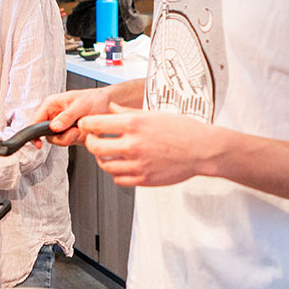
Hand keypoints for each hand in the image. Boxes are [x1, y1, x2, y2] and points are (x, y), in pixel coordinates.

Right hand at [32, 87, 112, 146]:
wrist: (109, 105)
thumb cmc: (94, 99)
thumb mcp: (80, 105)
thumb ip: (66, 116)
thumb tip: (54, 127)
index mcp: (52, 105)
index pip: (36, 121)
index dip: (35, 134)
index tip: (39, 143)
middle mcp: (55, 116)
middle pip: (47, 134)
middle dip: (61, 137)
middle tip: (75, 131)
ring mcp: (62, 126)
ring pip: (58, 140)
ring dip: (70, 138)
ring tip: (81, 129)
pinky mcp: (70, 134)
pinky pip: (68, 142)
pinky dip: (76, 139)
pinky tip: (84, 131)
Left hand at [79, 104, 211, 186]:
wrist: (202, 149)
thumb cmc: (182, 129)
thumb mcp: (153, 114)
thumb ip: (127, 112)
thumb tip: (111, 108)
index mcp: (134, 124)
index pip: (95, 124)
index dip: (86, 124)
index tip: (87, 125)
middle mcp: (133, 145)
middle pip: (95, 147)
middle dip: (90, 143)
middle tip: (94, 140)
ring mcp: (138, 164)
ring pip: (105, 166)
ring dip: (102, 159)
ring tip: (108, 153)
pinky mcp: (144, 179)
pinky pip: (119, 179)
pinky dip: (116, 173)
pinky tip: (122, 165)